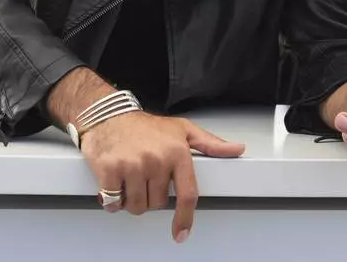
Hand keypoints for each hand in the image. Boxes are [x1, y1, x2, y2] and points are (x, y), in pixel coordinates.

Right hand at [81, 111, 243, 242]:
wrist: (109, 114)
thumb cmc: (146, 125)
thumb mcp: (183, 129)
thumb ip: (210, 144)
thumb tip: (236, 149)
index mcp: (177, 152)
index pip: (187, 194)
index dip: (185, 218)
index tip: (181, 233)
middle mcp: (156, 159)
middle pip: (157, 204)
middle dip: (150, 196)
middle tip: (145, 178)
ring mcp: (133, 165)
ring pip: (136, 206)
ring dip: (131, 199)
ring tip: (130, 178)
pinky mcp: (110, 170)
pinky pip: (113, 202)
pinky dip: (112, 199)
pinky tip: (114, 183)